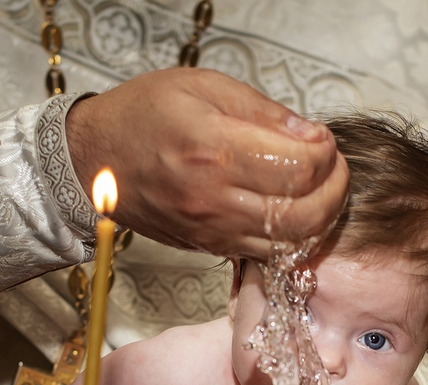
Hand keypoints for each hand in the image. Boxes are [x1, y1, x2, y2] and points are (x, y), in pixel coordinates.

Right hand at [67, 67, 348, 259]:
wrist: (93, 160)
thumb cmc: (142, 115)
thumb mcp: (203, 87)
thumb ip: (264, 112)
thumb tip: (309, 134)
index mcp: (214, 148)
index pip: (300, 168)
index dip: (326, 155)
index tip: (321, 140)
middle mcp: (214, 197)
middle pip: (305, 214)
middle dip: (334, 191)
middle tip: (332, 168)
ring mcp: (211, 229)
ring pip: (291, 244)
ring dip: (318, 219)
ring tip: (317, 190)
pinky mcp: (209, 247)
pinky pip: (266, 255)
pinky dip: (291, 238)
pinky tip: (290, 212)